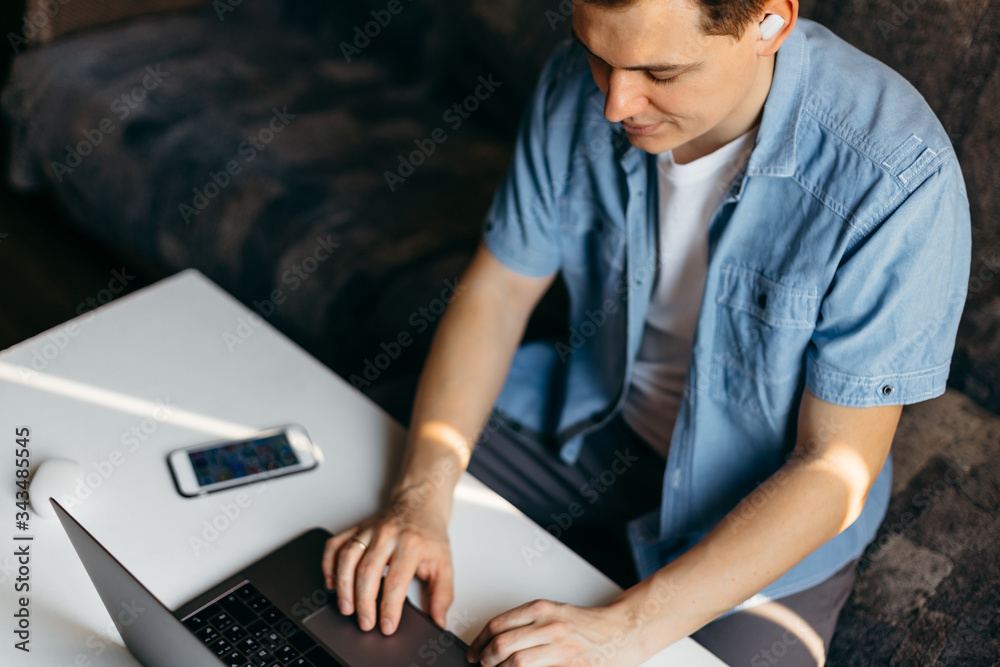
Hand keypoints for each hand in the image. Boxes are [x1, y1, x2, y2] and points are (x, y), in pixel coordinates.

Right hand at [321, 485, 453, 634]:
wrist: (419, 503)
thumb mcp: (444, 563)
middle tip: (365, 623)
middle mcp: (387, 535)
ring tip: (347, 609)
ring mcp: (368, 530)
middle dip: (364, 603)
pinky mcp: (355, 528)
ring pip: (347, 558)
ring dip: (344, 587)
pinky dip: (328, 565)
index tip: (387, 626)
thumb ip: (443, 595)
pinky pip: (334, 545)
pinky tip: (332, 583)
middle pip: (368, 572)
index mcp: (411, 544)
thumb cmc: (428, 535)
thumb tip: (439, 622)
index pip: (396, 581)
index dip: (390, 607)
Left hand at [467, 599, 646, 666]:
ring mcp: (559, 649)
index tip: (473, 650)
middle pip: (502, 644)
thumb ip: (529, 623)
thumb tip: (498, 639)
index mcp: (542, 609)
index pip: (498, 624)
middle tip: (481, 664)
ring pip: (515, 663)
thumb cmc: (588, 624)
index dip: (479, 640)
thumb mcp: (556, 612)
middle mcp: (549, 626)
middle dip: (485, 658)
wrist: (621, 631)